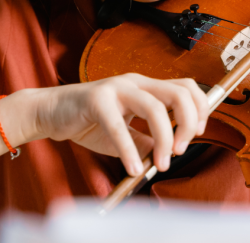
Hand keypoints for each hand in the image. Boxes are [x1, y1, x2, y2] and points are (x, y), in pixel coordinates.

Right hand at [23, 74, 209, 176]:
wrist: (49, 113)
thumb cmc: (88, 121)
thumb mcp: (125, 133)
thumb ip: (146, 141)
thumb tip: (166, 156)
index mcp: (146, 87)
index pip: (186, 87)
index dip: (200, 109)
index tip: (198, 134)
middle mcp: (135, 82)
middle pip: (179, 93)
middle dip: (189, 123)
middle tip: (180, 150)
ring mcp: (116, 88)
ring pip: (155, 107)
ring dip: (164, 138)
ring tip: (161, 163)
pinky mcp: (96, 99)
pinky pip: (118, 126)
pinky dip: (129, 150)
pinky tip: (133, 168)